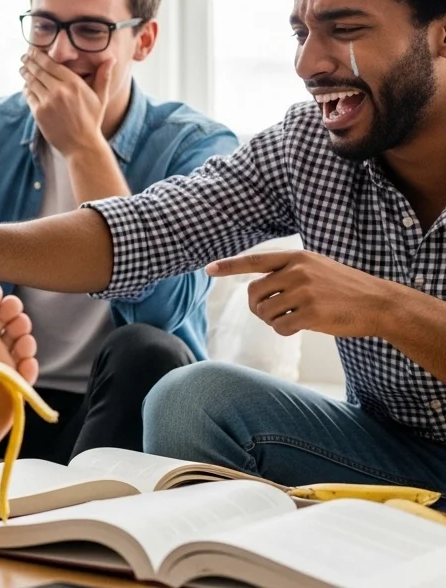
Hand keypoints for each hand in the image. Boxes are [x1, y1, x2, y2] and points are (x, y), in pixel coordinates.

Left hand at [20, 48, 113, 155]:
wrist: (82, 145)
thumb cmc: (92, 121)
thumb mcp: (101, 97)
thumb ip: (103, 77)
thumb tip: (111, 59)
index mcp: (74, 84)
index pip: (52, 64)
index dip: (40, 56)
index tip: (34, 51)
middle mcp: (60, 90)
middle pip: (39, 71)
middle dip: (30, 62)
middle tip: (25, 57)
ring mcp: (48, 102)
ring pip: (32, 82)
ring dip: (26, 74)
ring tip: (23, 69)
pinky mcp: (39, 113)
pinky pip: (29, 96)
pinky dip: (26, 90)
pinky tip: (26, 86)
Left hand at [207, 250, 400, 336]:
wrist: (378, 303)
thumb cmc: (344, 288)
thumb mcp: (316, 267)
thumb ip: (288, 272)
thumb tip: (255, 290)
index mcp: (297, 257)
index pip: (255, 260)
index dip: (230, 266)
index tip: (209, 269)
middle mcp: (297, 272)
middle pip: (254, 293)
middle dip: (256, 307)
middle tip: (269, 313)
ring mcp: (304, 292)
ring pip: (265, 312)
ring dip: (272, 320)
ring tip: (291, 318)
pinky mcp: (311, 314)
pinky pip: (280, 327)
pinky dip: (284, 330)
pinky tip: (299, 327)